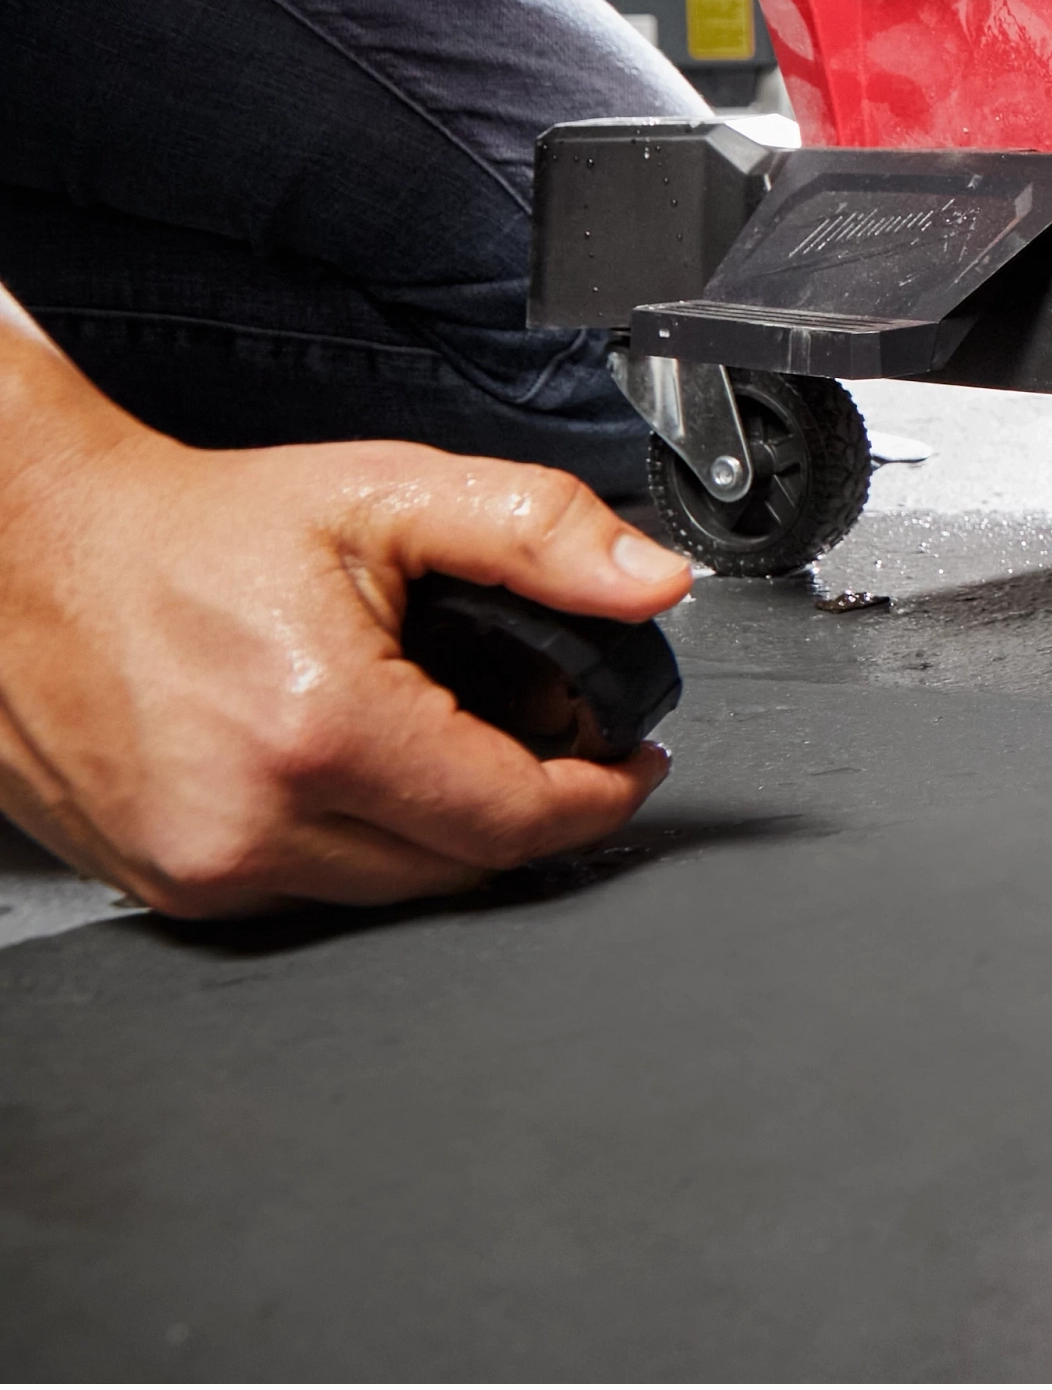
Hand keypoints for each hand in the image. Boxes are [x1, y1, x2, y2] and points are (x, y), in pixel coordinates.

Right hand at [0, 296, 683, 915]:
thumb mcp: (385, 495)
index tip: (631, 763)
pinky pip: (307, 894)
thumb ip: (538, 531)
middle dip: (525, 807)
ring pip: (388, 892)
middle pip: (460, 866)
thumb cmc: (185, 531)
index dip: (600, 794)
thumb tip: (652, 582)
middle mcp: (251, 821)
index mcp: (320, 730)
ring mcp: (199, 867)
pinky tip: (362, 775)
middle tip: (549, 740)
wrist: (32, 554)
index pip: (516, 817)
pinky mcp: (164, 885)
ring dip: (440, 833)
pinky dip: (356, 844)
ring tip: (455, 747)